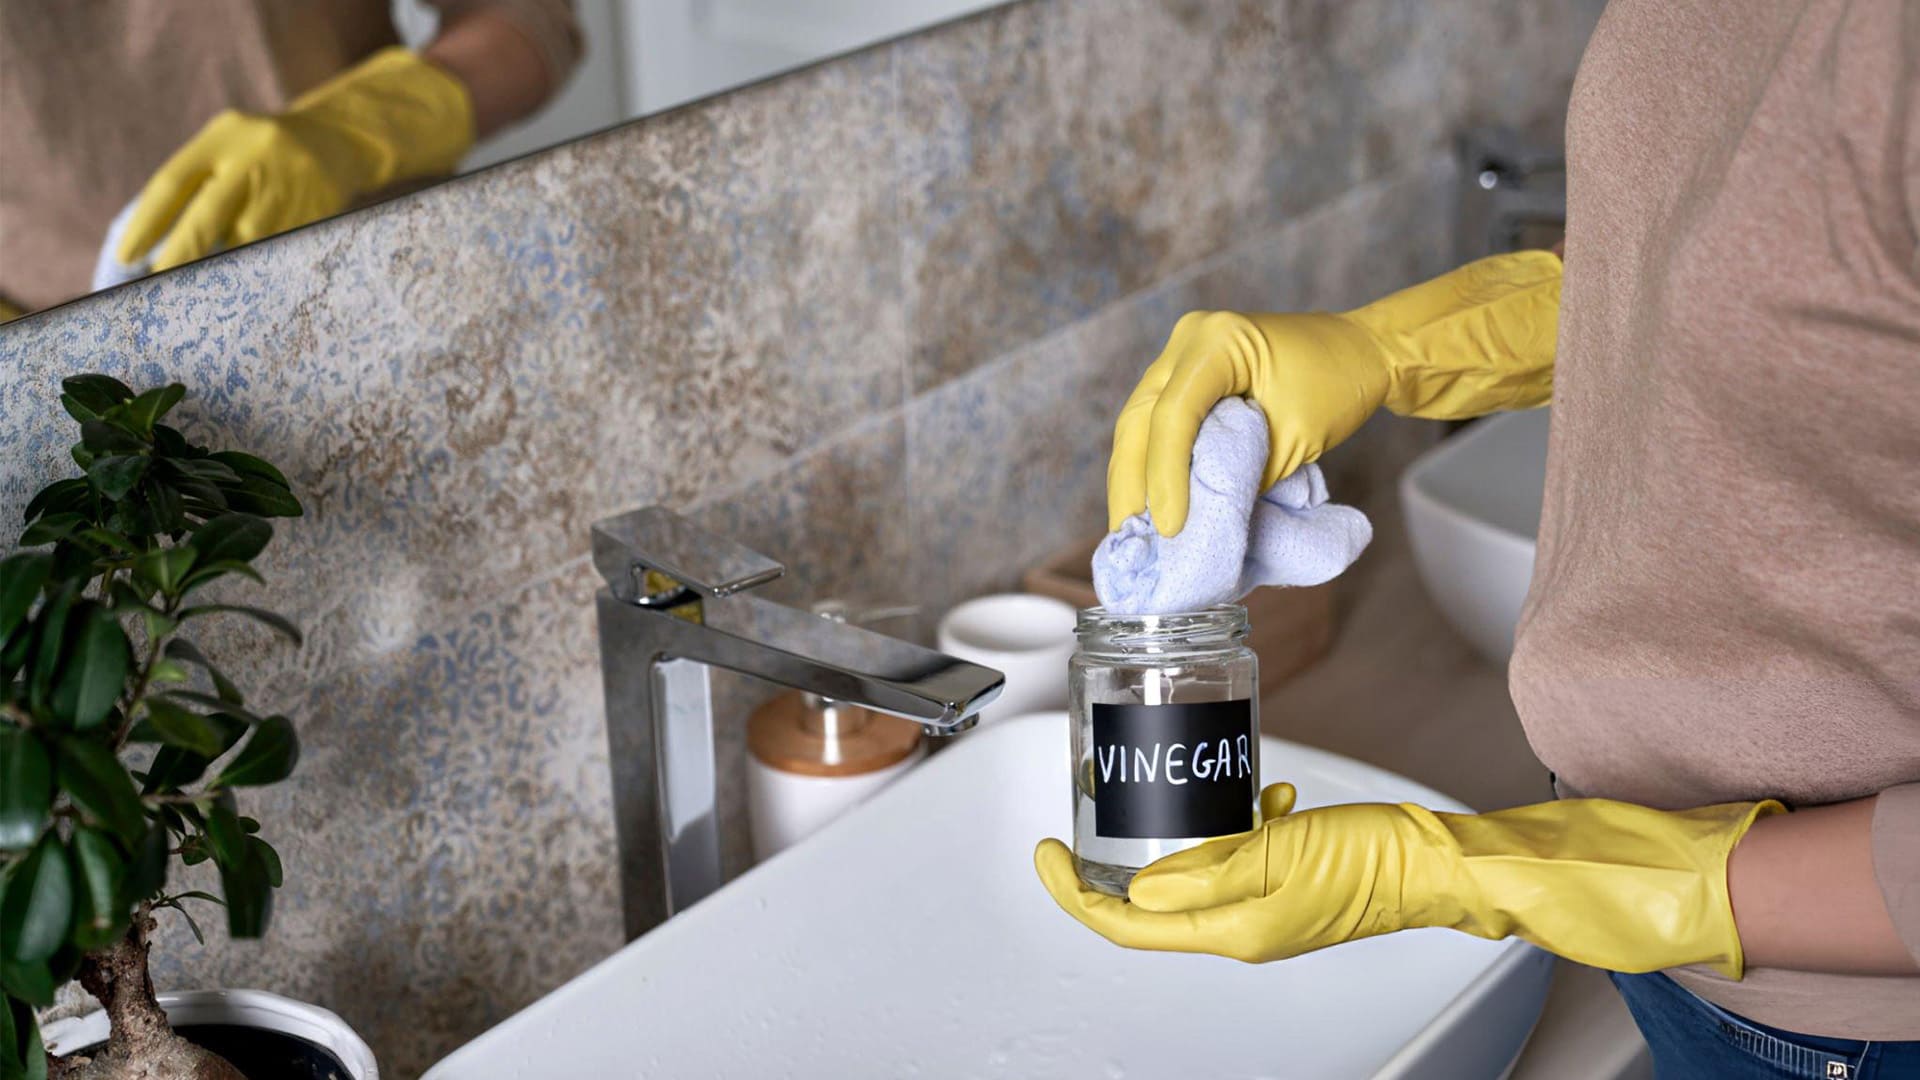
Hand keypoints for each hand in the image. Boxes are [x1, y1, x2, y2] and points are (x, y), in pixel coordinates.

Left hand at [117, 47, 473, 271]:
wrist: (338, 141)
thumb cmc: (260, 151)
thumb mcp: (225, 145)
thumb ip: (196, 180)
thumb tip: (153, 243)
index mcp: (223, 137)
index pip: (173, 183)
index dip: (145, 224)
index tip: (125, 258)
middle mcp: (255, 162)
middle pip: (207, 219)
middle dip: (179, 257)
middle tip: (156, 288)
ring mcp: (288, 192)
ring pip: (244, 246)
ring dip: (219, 271)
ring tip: (199, 293)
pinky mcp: (315, 217)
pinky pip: (277, 255)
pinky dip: (255, 272)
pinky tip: (244, 289)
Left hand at [1036, 782, 1781, 975]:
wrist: (1439, 860)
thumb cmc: (1373, 858)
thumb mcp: (1275, 852)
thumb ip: (1204, 868)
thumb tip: (1138, 886)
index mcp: (1229, 928)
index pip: (1127, 922)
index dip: (1075, 891)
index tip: (1046, 853)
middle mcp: (1241, 925)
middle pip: (1149, 900)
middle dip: (1111, 860)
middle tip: (1085, 818)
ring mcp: (1265, 905)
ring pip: (1192, 872)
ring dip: (1176, 834)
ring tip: (1167, 792)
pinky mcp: (1289, 880)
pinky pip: (1240, 853)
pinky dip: (1235, 823)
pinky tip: (1257, 792)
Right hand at [1106, 251, 1561, 535]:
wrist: (1361, 352)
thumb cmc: (1339, 386)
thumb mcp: (1295, 438)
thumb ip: (1243, 474)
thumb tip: (1197, 518)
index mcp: (1219, 340)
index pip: (1175, 414)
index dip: (1165, 475)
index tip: (1169, 527)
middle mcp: (1189, 338)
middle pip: (1140, 417)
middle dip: (1131, 482)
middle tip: (1127, 535)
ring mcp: (1182, 353)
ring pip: (1139, 421)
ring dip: (1133, 476)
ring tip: (1129, 527)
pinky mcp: (1186, 374)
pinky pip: (1157, 422)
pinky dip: (1151, 462)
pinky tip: (1147, 501)